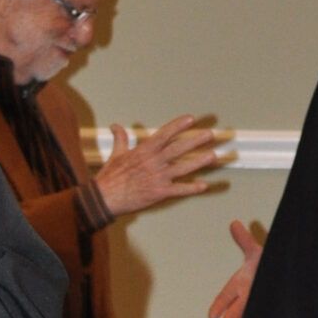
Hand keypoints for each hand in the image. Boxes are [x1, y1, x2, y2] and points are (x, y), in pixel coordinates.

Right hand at [96, 115, 222, 215]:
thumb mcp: (115, 155)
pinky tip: (203, 186)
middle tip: (209, 135)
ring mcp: (158, 178)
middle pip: (178, 149)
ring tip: (212, 156)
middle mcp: (153, 163)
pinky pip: (179, 190)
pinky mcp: (159, 193)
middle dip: (195, 141)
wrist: (104, 199)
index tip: (190, 119)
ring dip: (199, 162)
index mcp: (143, 151)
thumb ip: (120, 139)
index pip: (164, 134)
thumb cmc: (109, 178)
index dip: (178, 125)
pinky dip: (192, 188)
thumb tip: (115, 126)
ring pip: (183, 168)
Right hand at [207, 218, 263, 317]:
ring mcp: (255, 300)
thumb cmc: (269, 260)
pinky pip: (259, 316)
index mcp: (240, 280)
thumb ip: (244, 239)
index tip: (211, 315)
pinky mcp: (264, 305)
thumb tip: (234, 222)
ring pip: (246, 315)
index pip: (226, 294)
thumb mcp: (256, 250)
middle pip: (235, 308)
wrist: (287, 268)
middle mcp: (246, 293)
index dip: (219, 304)